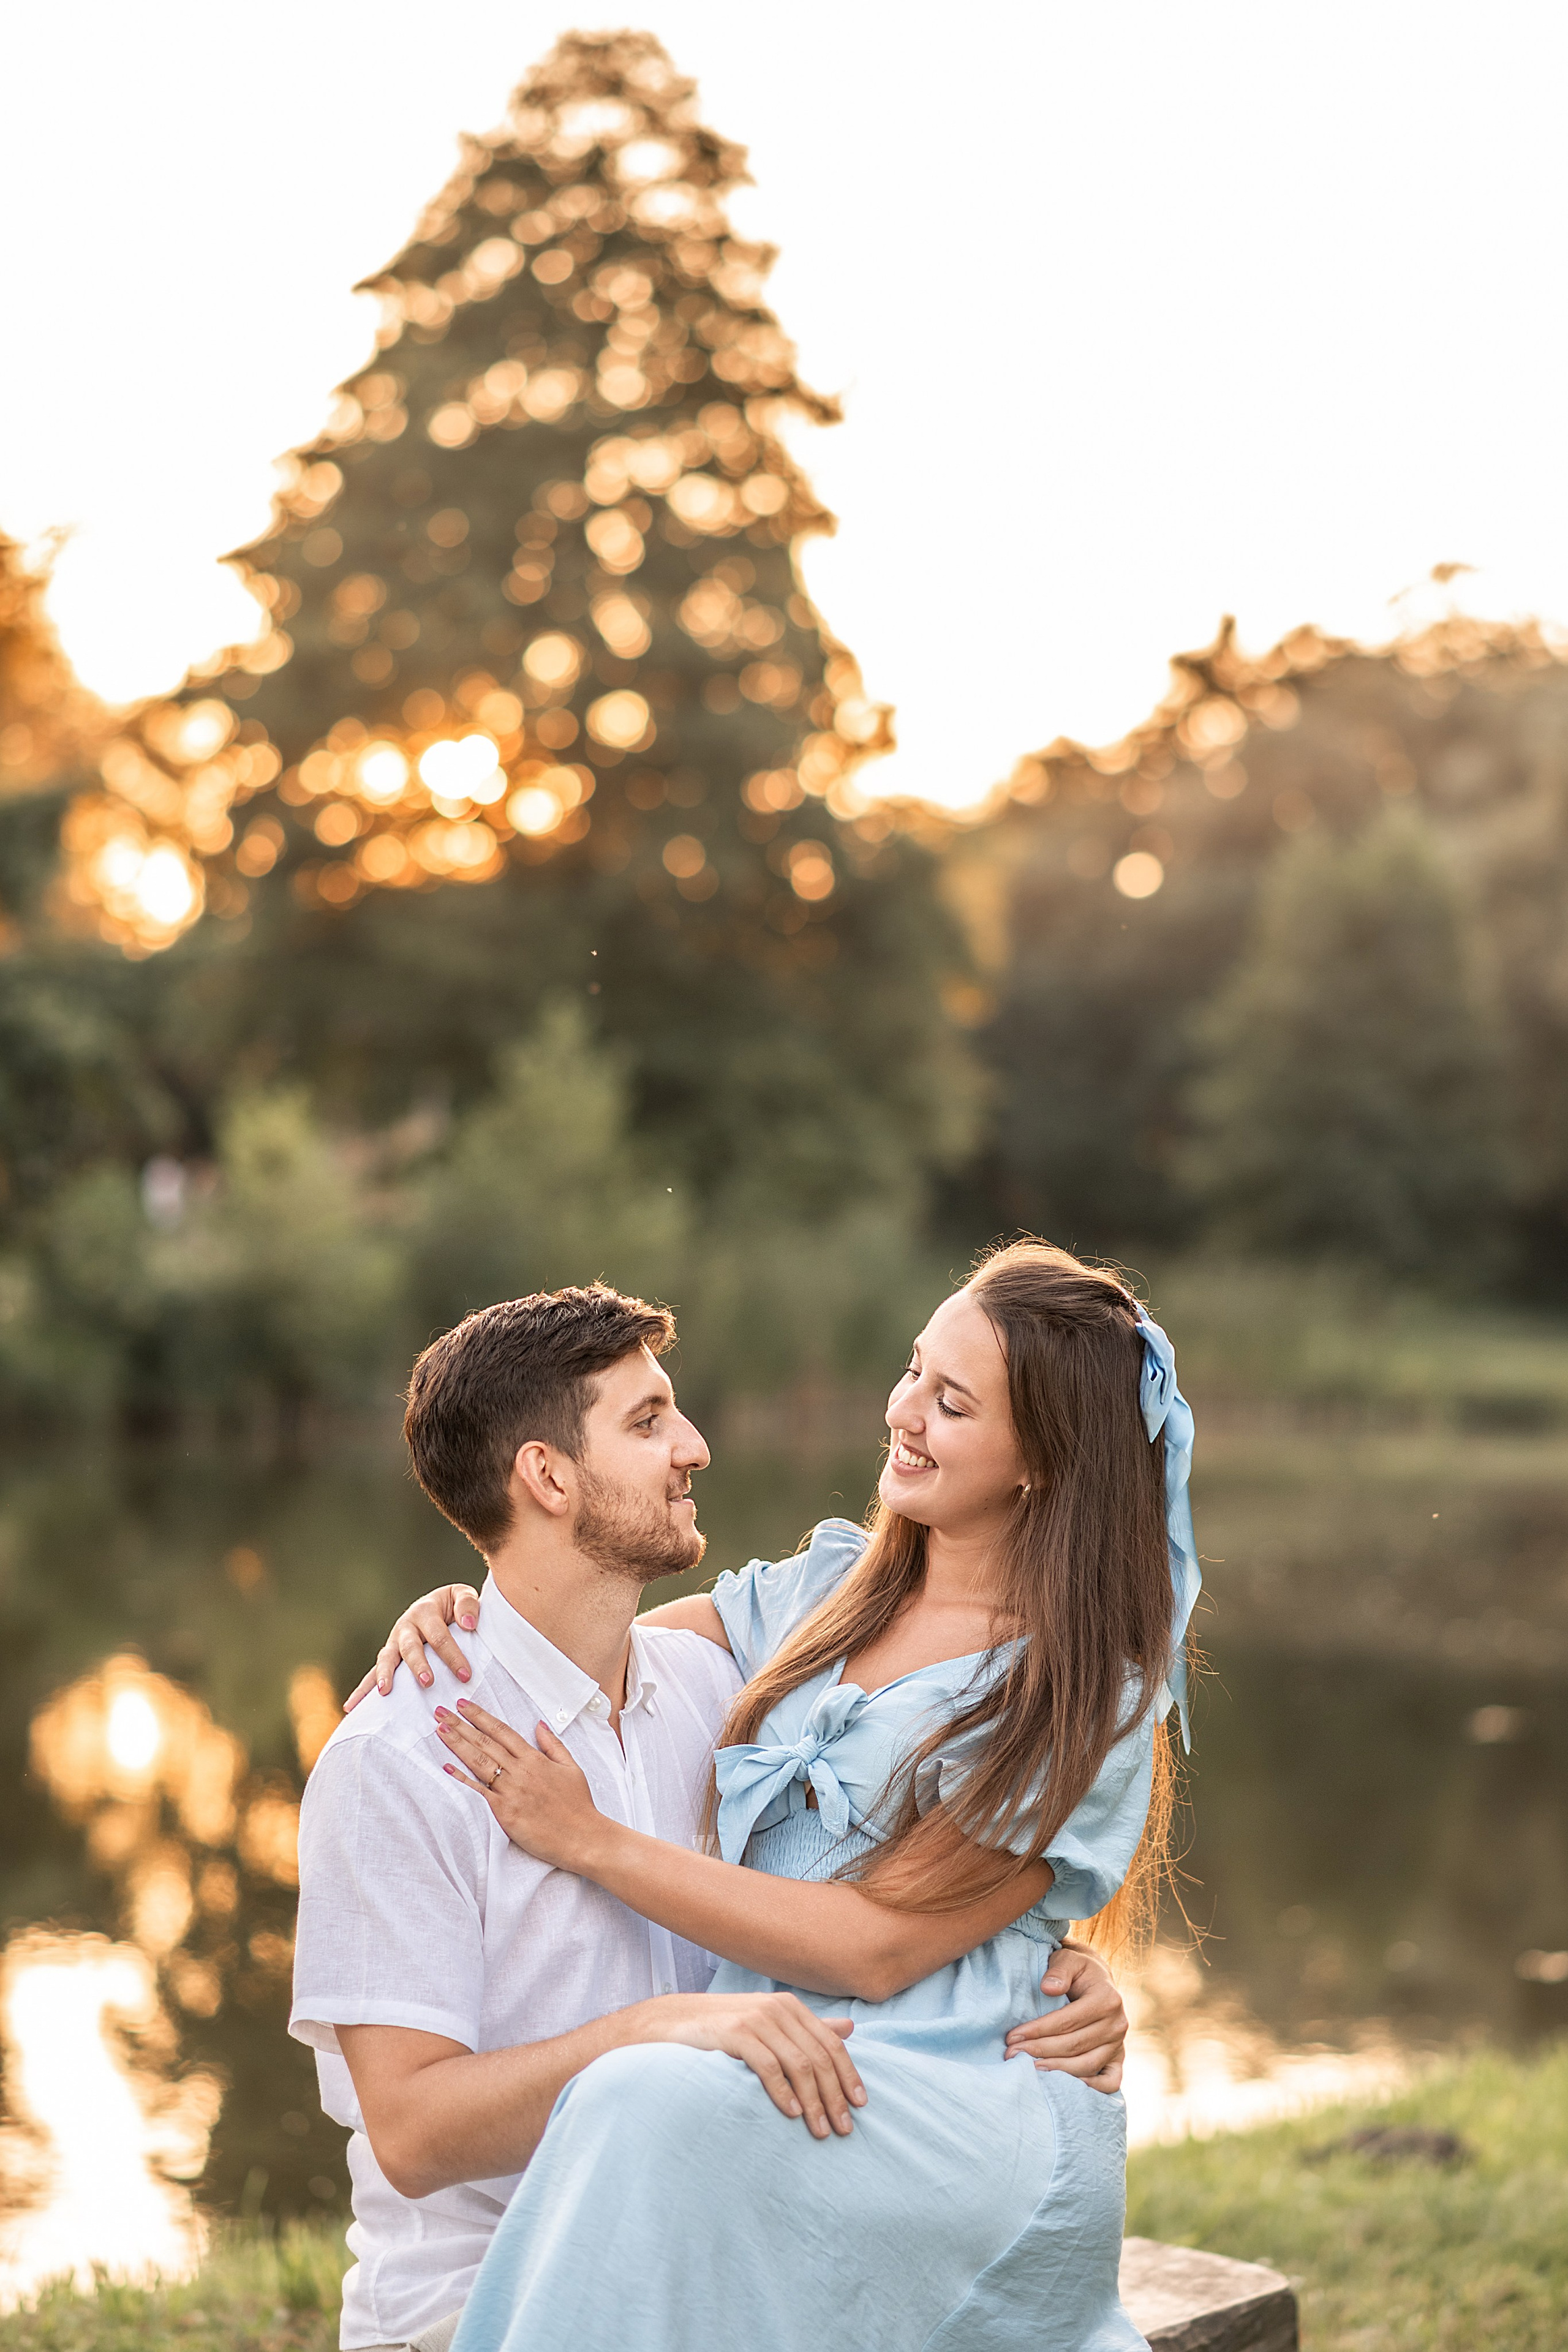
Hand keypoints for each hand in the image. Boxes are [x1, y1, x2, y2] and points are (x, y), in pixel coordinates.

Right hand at [342, 1583, 482, 1707]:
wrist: (437, 1606)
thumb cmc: (453, 1606)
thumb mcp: (461, 1596)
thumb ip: (468, 1605)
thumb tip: (468, 1624)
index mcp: (425, 1611)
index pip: (439, 1635)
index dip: (452, 1655)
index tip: (465, 1675)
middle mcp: (406, 1626)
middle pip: (410, 1647)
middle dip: (419, 1665)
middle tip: (428, 1682)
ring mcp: (394, 1642)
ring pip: (386, 1659)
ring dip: (385, 1675)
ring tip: (385, 1692)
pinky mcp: (388, 1656)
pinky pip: (373, 1673)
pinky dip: (362, 1690)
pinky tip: (351, 1707)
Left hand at [435, 1701, 607, 1871]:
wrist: (582, 1837)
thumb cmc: (578, 1805)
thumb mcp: (571, 1767)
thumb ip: (553, 1744)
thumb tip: (538, 1724)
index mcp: (535, 1759)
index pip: (502, 1731)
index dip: (480, 1716)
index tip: (464, 1704)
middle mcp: (520, 1771)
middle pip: (485, 1742)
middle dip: (460, 1724)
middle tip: (440, 1711)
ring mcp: (511, 1791)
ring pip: (479, 1762)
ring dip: (457, 1744)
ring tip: (439, 1729)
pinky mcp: (505, 1812)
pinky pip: (479, 1792)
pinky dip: (463, 1779)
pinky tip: (447, 1767)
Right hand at [642, 1991, 864, 2138]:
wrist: (674, 2022)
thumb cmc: (726, 2029)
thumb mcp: (770, 2025)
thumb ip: (808, 2028)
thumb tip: (850, 2028)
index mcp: (790, 2007)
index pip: (831, 2043)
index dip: (849, 2074)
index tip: (861, 2106)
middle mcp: (777, 2008)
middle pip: (819, 2056)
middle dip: (835, 2095)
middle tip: (844, 2129)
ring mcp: (756, 2019)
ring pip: (799, 2064)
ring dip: (814, 2101)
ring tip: (821, 2130)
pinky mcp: (735, 2032)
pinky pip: (768, 2065)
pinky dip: (783, 2091)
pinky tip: (791, 2114)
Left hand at [1004, 1942, 1126, 2092]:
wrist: (1097, 1979)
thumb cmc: (1077, 1970)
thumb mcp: (1068, 1960)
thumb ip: (1059, 1971)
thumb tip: (1047, 1988)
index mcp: (1107, 1999)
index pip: (1067, 2021)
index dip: (1038, 2030)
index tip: (1012, 2037)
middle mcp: (1117, 2024)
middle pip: (1074, 2045)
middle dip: (1039, 2051)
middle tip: (1012, 2055)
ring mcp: (1119, 2044)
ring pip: (1086, 2065)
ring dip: (1056, 2070)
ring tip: (1029, 2069)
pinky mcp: (1118, 2059)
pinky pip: (1110, 2082)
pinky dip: (1091, 2089)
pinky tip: (1064, 2086)